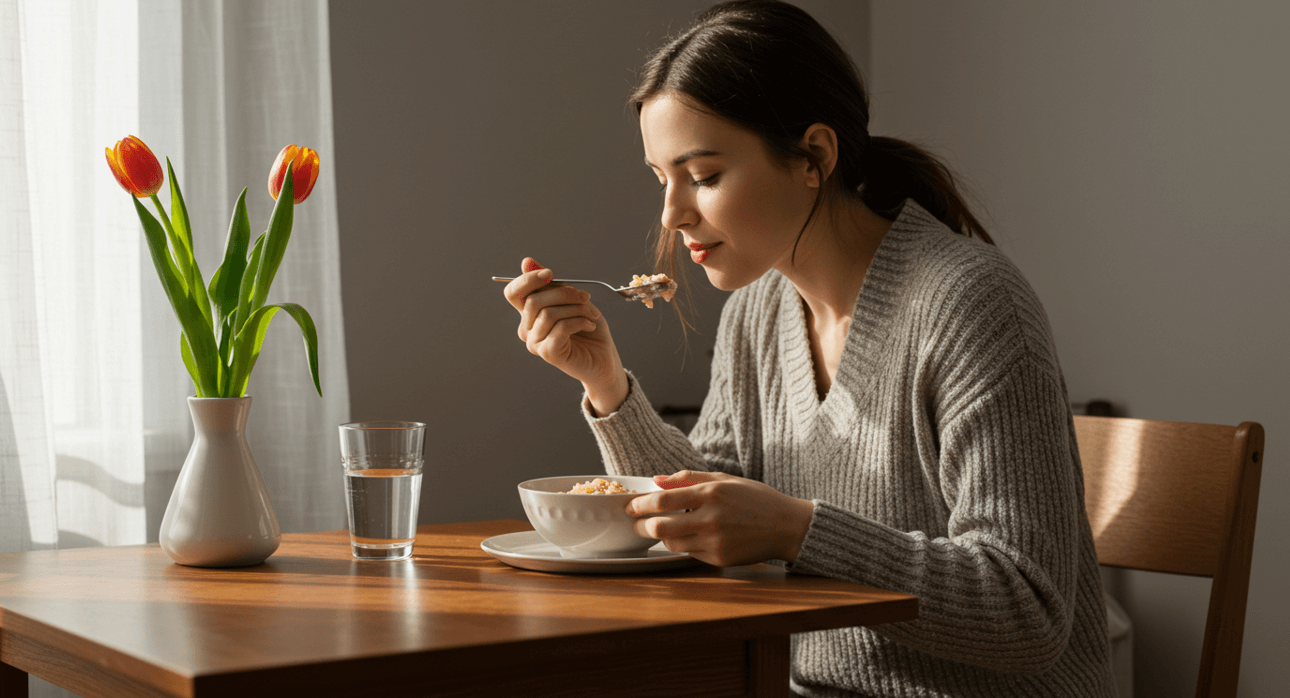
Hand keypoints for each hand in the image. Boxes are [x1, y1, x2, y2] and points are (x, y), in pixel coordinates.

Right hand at [503, 258, 627, 412]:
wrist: (604, 360)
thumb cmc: (589, 329)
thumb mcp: (573, 300)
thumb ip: (550, 284)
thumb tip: (527, 261)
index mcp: (531, 314)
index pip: (514, 293)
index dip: (527, 279)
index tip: (549, 274)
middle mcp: (528, 329)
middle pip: (534, 300)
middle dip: (565, 293)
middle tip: (586, 297)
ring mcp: (535, 343)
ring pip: (548, 313)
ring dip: (577, 309)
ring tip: (592, 315)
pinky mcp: (547, 353)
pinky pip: (560, 327)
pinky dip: (580, 321)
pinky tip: (590, 325)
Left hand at [626, 470, 814, 566]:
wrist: (787, 526)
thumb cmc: (755, 499)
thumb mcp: (724, 479)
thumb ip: (689, 477)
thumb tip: (656, 479)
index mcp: (711, 494)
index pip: (662, 500)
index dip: (640, 505)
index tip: (631, 506)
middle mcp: (711, 519)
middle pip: (660, 527)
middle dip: (641, 526)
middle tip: (637, 522)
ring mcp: (715, 541)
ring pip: (671, 543)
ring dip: (661, 537)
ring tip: (663, 528)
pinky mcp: (719, 559)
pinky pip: (689, 553)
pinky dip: (684, 545)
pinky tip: (690, 536)